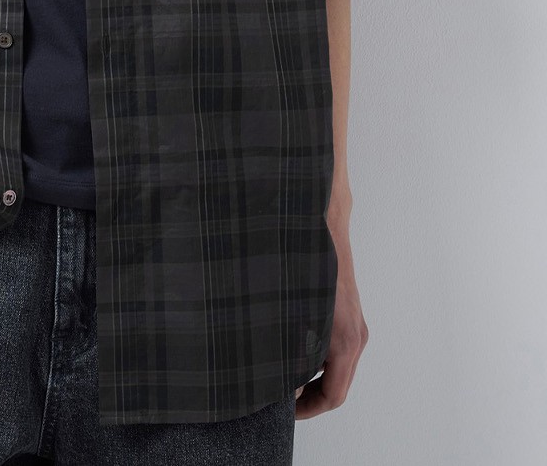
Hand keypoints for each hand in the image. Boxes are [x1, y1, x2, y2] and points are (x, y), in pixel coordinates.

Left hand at [295, 218, 368, 417]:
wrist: (320, 219)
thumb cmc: (304, 262)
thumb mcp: (289, 313)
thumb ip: (285, 349)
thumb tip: (274, 378)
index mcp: (345, 341)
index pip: (334, 395)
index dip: (307, 410)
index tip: (284, 411)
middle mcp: (356, 335)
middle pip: (336, 383)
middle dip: (307, 394)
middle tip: (276, 395)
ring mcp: (354, 322)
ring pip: (336, 364)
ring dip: (310, 373)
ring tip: (278, 371)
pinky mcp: (346, 309)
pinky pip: (335, 344)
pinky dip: (315, 354)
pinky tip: (287, 342)